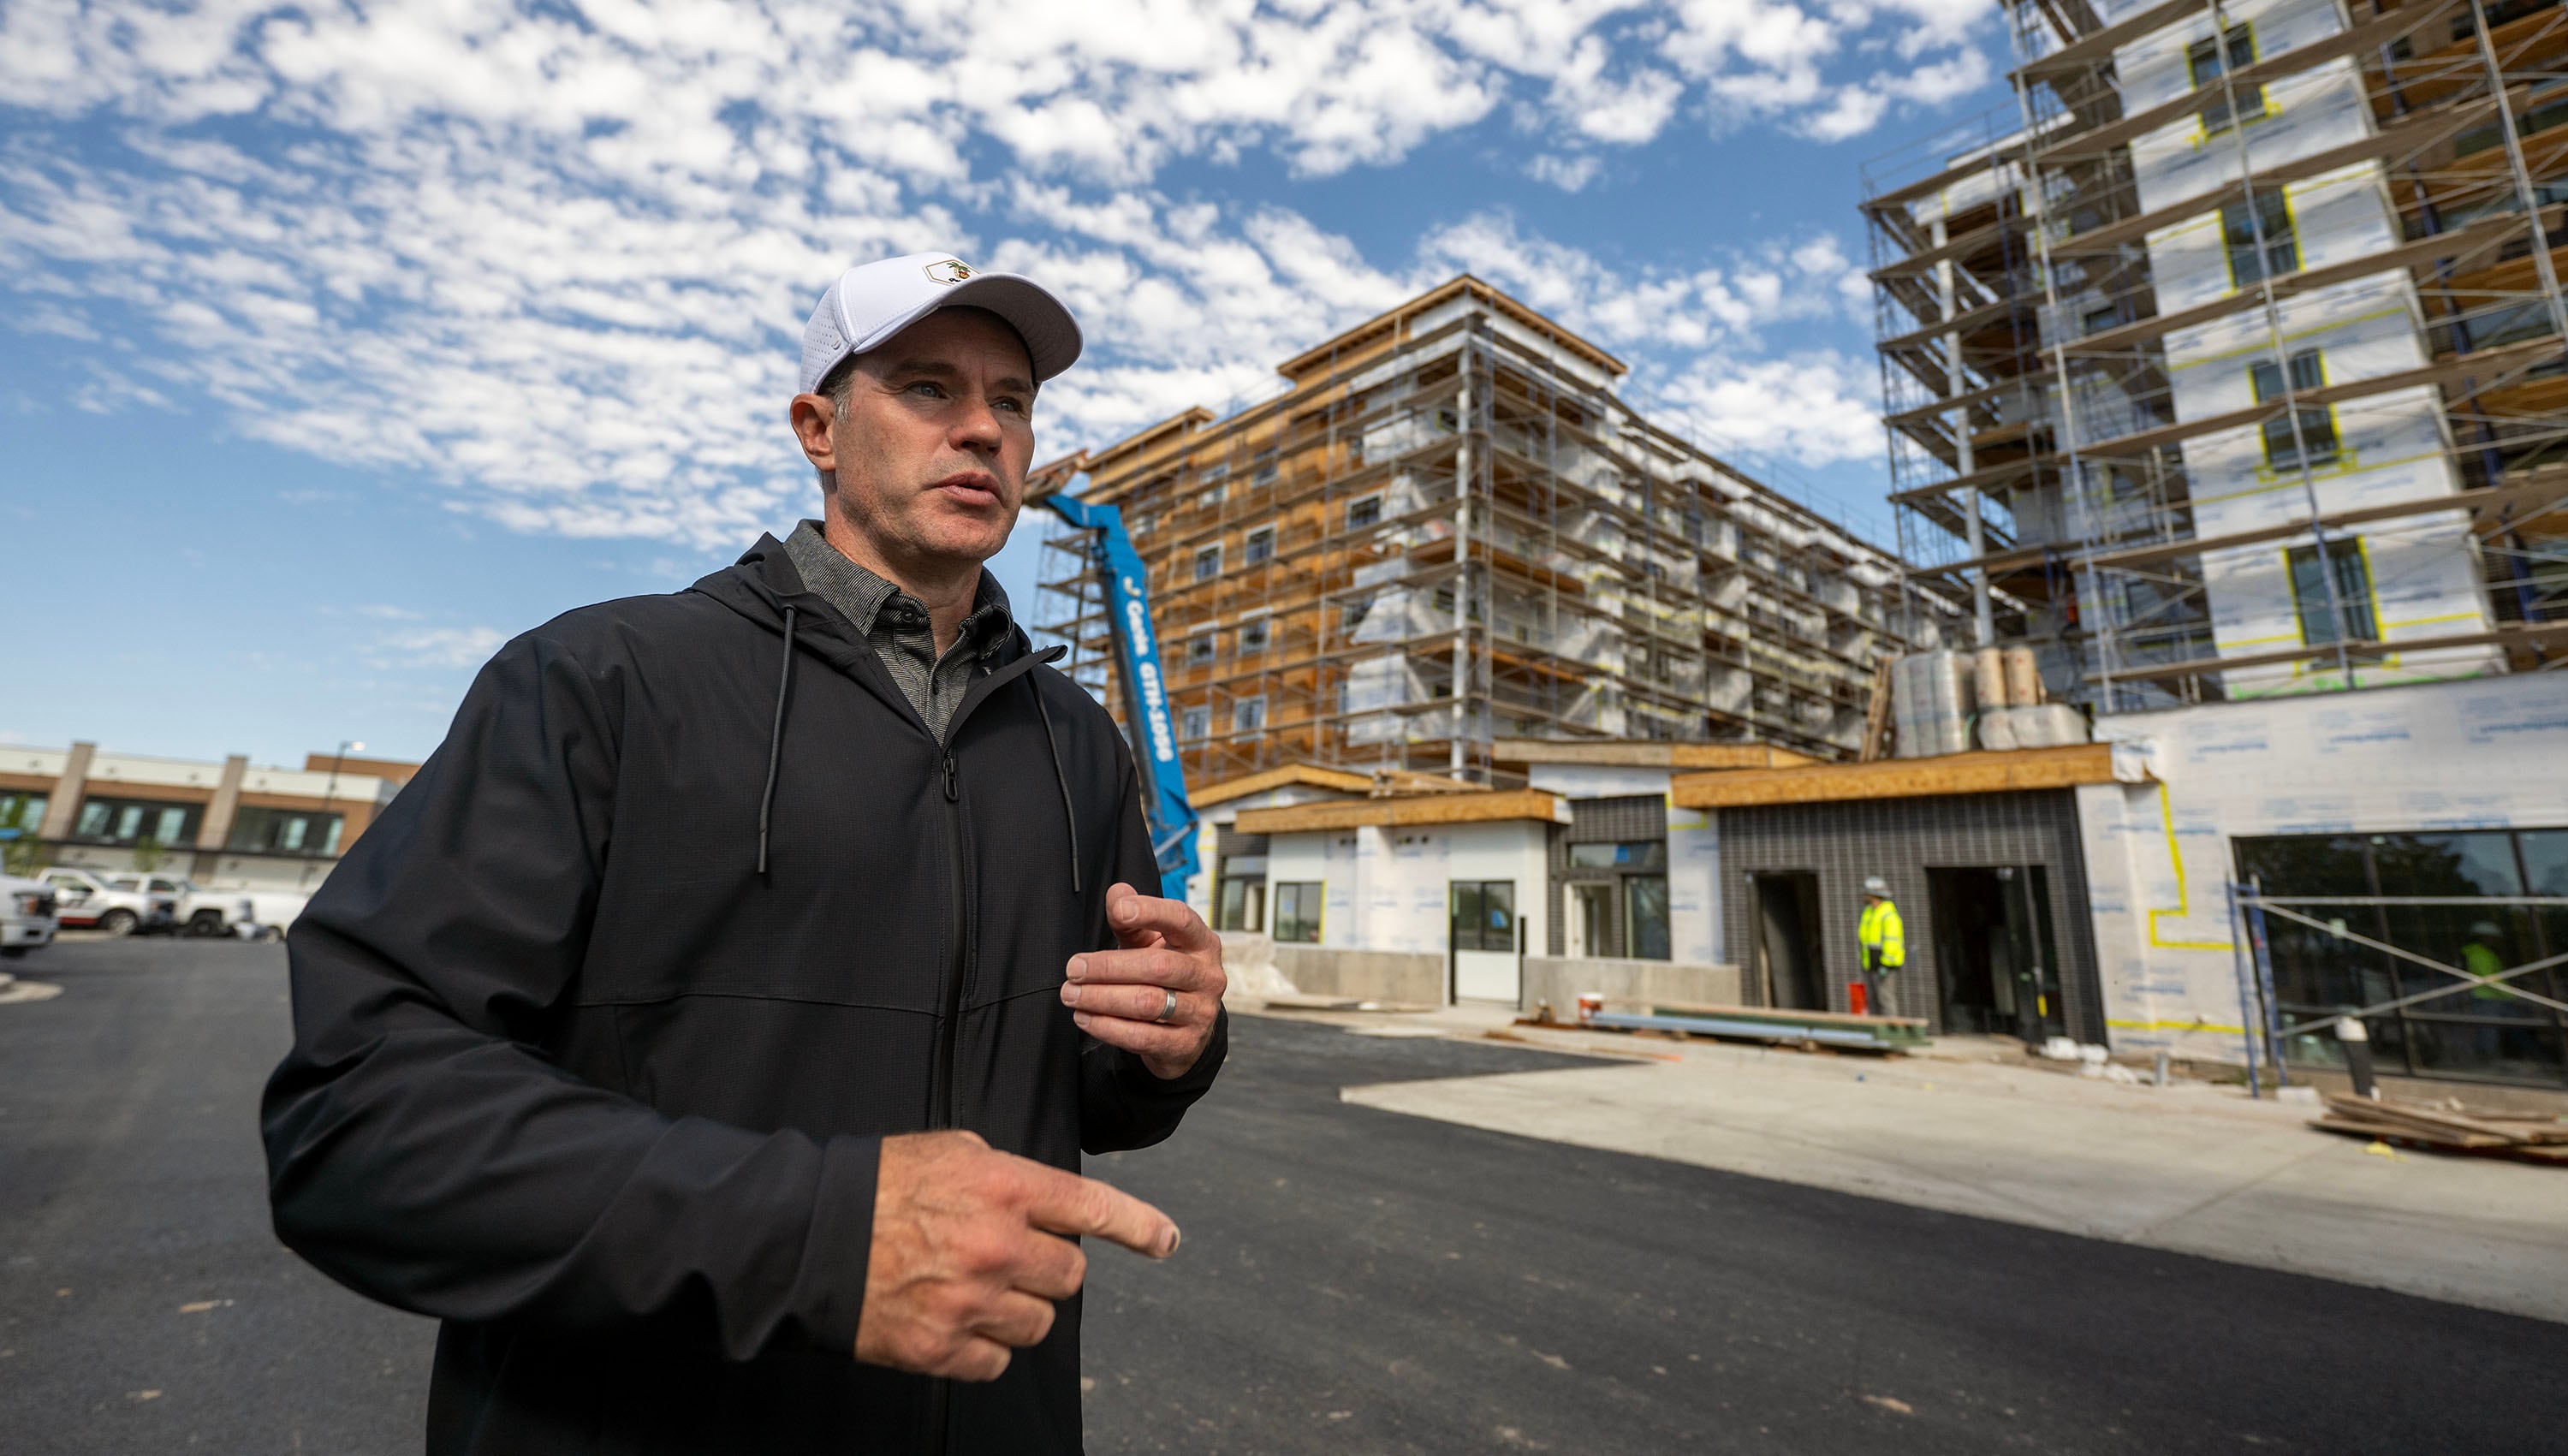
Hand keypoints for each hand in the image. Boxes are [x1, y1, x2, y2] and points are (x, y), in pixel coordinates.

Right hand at [854, 1130, 1178, 1380]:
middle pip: (1069, 1276)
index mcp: (1004, 1187)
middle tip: (1007, 1256)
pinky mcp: (942, 1349)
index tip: (1166, 1241)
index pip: (1092, 1209)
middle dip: (1046, 1267)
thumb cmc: (879, 1185)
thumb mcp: (952, 1152)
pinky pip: (997, 1362)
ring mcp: (971, 1302)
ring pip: (1039, 1324)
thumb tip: (1046, 1203)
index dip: (1137, 1227)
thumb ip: (1009, 1175)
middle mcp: (997, 1246)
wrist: (806, 1237)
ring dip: (1017, 1310)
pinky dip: (984, 1347)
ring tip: (972, 1287)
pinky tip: (954, 1319)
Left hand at [1059, 882, 1227, 1078]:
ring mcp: (1201, 1012)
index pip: (1181, 919)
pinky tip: (1085, 1017)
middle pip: (1156, 966)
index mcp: (1201, 942)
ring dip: (1101, 998)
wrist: (1185, 1030)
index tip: (1118, 911)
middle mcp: (1207, 976)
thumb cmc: (1163, 976)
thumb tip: (1117, 893)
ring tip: (1072, 995)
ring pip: (1147, 1003)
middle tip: (1073, 970)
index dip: (1151, 911)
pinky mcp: (1186, 1043)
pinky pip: (1142, 1036)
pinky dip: (1108, 1027)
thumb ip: (1132, 921)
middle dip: (1108, 967)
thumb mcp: (1150, 944)